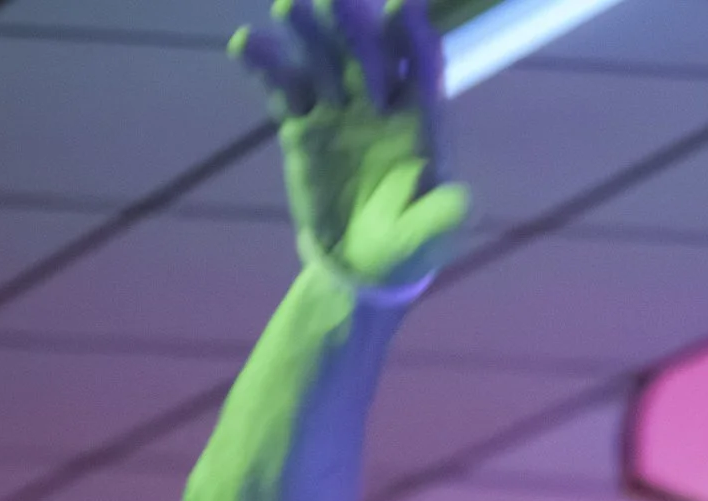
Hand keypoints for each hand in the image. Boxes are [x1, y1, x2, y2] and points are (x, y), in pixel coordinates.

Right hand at [234, 0, 469, 297]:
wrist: (361, 266)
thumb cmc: (405, 248)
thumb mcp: (429, 240)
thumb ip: (442, 219)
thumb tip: (462, 202)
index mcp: (421, 117)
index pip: (421, 64)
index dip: (412, 36)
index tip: (398, 10)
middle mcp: (381, 101)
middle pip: (367, 50)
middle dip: (352, 26)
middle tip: (332, 1)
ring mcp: (338, 108)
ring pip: (323, 58)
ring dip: (307, 31)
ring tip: (287, 8)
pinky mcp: (302, 124)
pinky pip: (282, 88)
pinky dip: (265, 65)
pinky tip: (245, 45)